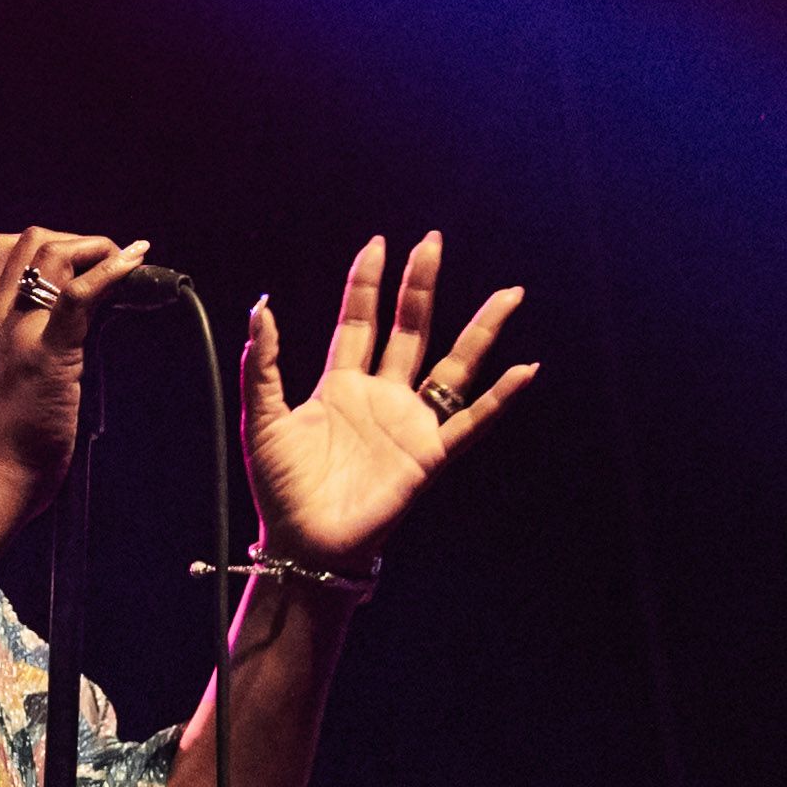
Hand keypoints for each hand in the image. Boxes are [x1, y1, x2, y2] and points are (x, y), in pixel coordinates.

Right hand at [0, 225, 147, 510]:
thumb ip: (16, 349)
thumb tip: (57, 336)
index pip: (1, 250)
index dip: (46, 244)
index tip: (78, 263)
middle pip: (30, 239)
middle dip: (77, 241)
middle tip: (107, 264)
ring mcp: (18, 332)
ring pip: (52, 252)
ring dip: (96, 250)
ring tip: (124, 265)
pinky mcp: (48, 355)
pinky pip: (79, 295)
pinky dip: (113, 272)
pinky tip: (135, 264)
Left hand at [239, 232, 533, 572]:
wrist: (304, 544)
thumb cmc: (281, 489)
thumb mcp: (262, 419)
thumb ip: (262, 365)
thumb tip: (261, 308)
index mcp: (341, 385)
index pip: (360, 320)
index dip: (368, 283)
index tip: (379, 243)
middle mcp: (382, 397)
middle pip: (410, 329)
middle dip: (421, 285)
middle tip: (433, 241)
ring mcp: (409, 424)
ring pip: (453, 366)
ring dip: (481, 330)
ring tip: (508, 295)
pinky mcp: (429, 455)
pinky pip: (472, 421)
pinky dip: (500, 397)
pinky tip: (525, 369)